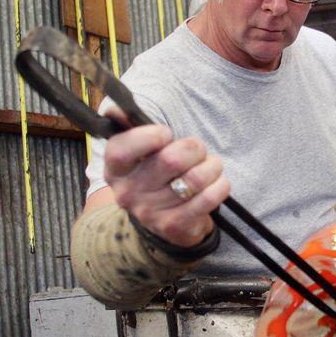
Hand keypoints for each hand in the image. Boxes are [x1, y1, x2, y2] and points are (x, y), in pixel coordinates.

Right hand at [102, 107, 229, 246]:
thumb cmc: (156, 177)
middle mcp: (128, 193)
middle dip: (194, 148)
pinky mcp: (174, 226)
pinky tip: (217, 183)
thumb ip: (130, 128)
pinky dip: (220, 186)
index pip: (121, 150)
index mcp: (116, 170)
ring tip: (211, 166)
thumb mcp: (139, 154)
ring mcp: (150, 213)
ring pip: (194, 179)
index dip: (148, 137)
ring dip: (211, 167)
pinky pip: (207, 199)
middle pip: (170, 161)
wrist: (164, 222)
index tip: (166, 133)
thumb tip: (116, 110)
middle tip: (198, 150)